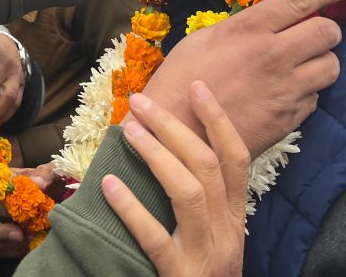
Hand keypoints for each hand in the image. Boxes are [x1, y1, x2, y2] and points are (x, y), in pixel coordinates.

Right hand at [0, 163, 59, 259]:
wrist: (58, 201)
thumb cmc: (50, 184)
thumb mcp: (52, 174)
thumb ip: (45, 175)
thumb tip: (39, 183)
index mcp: (1, 183)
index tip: (12, 212)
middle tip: (19, 236)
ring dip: (1, 243)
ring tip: (24, 242)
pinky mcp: (1, 238)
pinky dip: (11, 251)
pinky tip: (26, 247)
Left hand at [103, 83, 247, 276]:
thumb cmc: (204, 276)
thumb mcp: (214, 237)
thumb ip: (202, 201)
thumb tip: (169, 150)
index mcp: (235, 218)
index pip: (236, 158)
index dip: (218, 120)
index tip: (197, 87)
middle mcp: (227, 232)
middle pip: (207, 165)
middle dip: (174, 126)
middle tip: (140, 101)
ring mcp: (206, 256)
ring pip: (188, 192)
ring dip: (156, 154)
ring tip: (128, 129)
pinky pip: (155, 239)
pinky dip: (132, 209)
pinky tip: (109, 185)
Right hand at [137, 0, 345, 155]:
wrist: (178, 137)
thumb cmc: (178, 83)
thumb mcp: (201, 41)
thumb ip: (239, 28)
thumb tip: (266, 21)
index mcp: (248, 30)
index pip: (299, 1)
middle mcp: (274, 56)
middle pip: (328, 32)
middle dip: (327, 29)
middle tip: (313, 33)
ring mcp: (286, 89)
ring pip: (331, 65)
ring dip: (321, 61)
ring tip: (301, 65)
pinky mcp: (290, 118)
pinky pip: (315, 97)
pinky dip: (307, 91)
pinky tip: (285, 93)